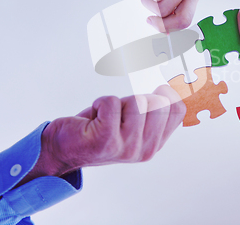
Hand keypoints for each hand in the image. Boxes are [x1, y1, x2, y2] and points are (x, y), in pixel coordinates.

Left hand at [23, 85, 185, 181]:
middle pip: (159, 103)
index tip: (156, 90)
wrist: (61, 150)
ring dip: (118, 102)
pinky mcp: (107, 140)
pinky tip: (94, 117)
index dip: (168, 93)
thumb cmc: (97, 131)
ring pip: (137, 101)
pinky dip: (100, 103)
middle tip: (120, 112)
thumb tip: (173, 89)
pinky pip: (112, 102)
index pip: (178, 111)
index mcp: (154, 145)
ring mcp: (127, 147)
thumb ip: (153, 114)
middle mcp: (145, 149)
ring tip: (106, 116)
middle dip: (137, 98)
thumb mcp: (131, 126)